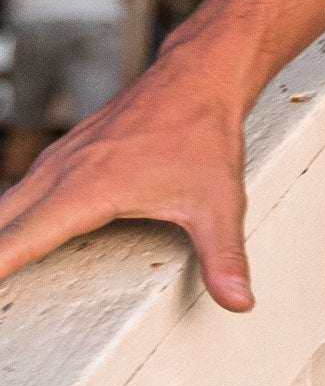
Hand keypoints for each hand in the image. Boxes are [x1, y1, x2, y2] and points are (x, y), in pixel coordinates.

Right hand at [0, 43, 253, 308]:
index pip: (26, 238)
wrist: (194, 82)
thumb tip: (240, 303)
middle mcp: (61, 174)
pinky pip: (20, 193)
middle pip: (1, 223)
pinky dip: (5, 218)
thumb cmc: (203, 139)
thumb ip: (224, 258)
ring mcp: (57, 163)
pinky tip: (6, 234)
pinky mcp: (62, 159)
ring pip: (5, 206)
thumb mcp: (220, 205)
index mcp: (88, 190)